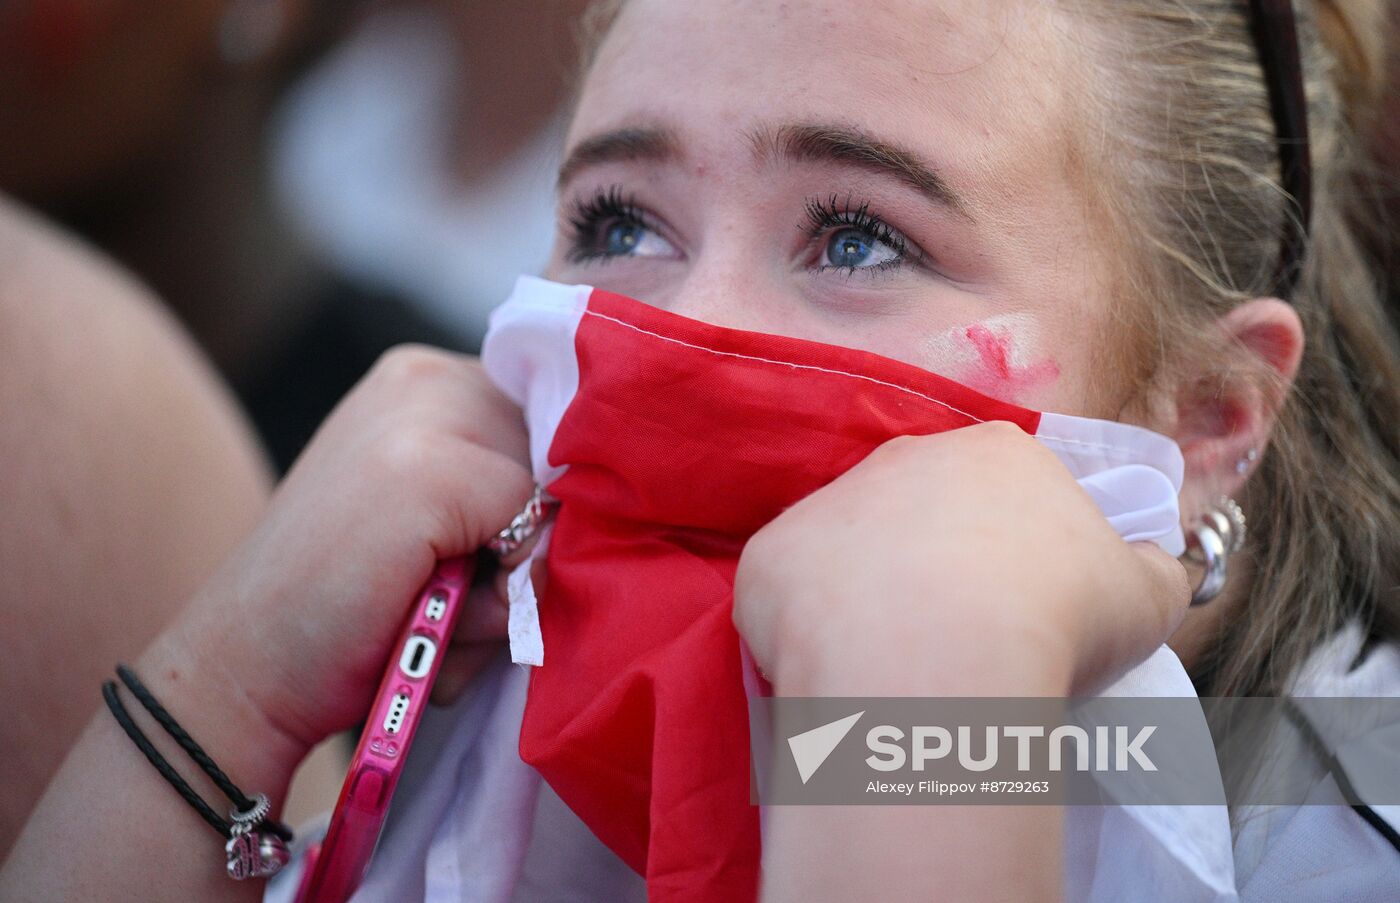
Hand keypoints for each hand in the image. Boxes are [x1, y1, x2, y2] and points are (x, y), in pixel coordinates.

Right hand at [161, 346, 533, 760]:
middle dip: (529, 545)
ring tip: (438, 612)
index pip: (558, 426)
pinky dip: (499, 597)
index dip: (542, 506)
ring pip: (553, 502)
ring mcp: (428, 415)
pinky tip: (429, 616)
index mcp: (428, 378)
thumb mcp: (439, 524)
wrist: (246, 670)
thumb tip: (599, 501)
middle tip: (448, 596)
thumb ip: (511, 491)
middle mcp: (429, 376)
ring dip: (516, 582)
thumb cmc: (353, 610)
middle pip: (564, 463)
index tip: (487, 557)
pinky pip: (533, 533)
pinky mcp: (432, 470)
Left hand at [733, 422, 1189, 696]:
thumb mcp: (1147, 597)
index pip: (1006, 492)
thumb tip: (1153, 566)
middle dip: (938, 569)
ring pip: (851, 552)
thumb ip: (1153, 570)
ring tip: (898, 665)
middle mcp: (904, 459)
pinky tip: (841, 672)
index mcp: (998, 454)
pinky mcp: (772, 555)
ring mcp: (829, 502)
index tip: (1023, 612)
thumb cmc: (1058, 617)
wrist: (939, 658)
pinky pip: (792, 593)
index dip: (1016, 556)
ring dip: (870, 597)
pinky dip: (810, 631)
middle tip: (958, 642)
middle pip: (922, 514)